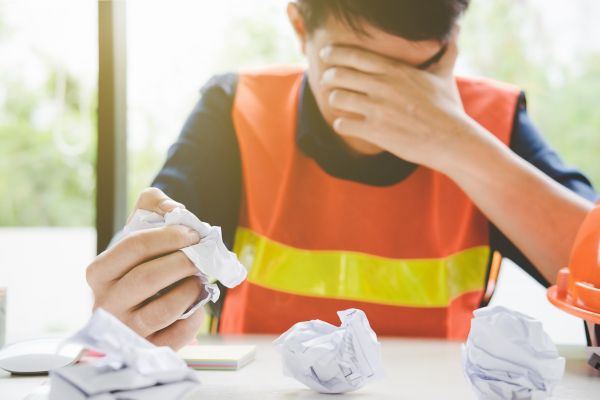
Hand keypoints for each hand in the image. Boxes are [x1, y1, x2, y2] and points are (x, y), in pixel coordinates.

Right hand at [86, 188, 203, 348]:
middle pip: (147, 278)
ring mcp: (125, 330)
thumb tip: (175, 208)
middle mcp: (106, 304)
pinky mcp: (147, 349)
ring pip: (163, 310)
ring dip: (189, 289)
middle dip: (182, 262)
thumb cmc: (141, 262)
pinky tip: (196, 303)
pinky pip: (177, 335)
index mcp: (99, 272)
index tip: (192, 233)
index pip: (133, 248)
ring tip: (198, 279)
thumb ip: (153, 204)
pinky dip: (194, 317)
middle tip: (202, 255)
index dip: (168, 237)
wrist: (138, 301)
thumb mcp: (140, 227)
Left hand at [319, 35, 478, 170]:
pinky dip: (341, 124)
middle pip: (339, 75)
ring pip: (337, 98)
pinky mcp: (374, 131)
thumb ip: (444, 55)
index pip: (355, 55)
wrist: (451, 141)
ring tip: (339, 103)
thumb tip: (456, 36)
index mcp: (395, 71)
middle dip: (329, 77)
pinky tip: (347, 124)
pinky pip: (342, 124)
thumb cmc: (448, 110)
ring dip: (335, 100)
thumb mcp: (444, 78)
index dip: (335, 53)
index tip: (326, 55)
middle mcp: (383, 87)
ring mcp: (377, 109)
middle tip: (327, 80)